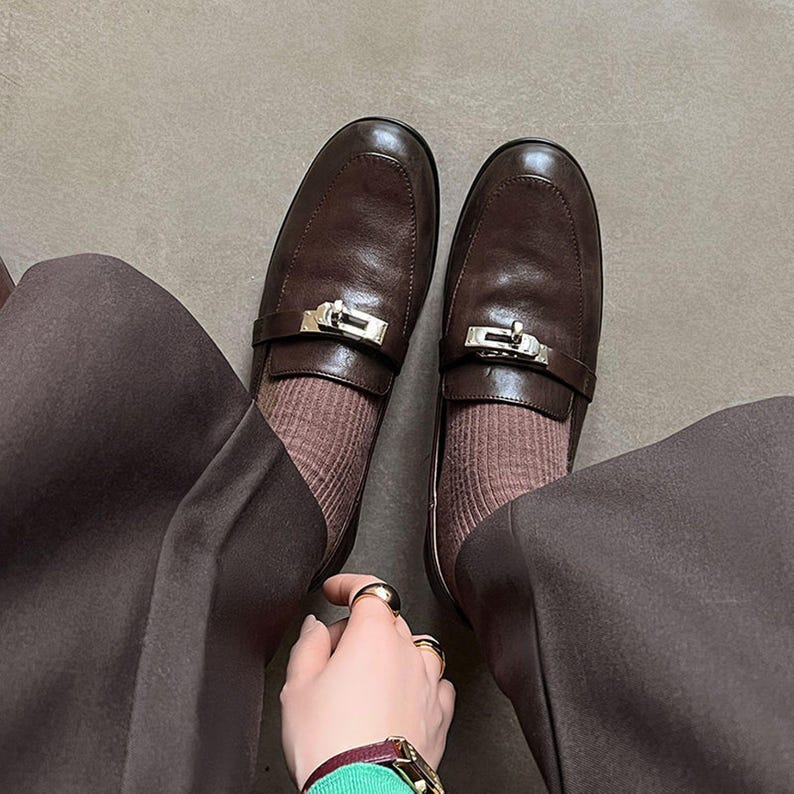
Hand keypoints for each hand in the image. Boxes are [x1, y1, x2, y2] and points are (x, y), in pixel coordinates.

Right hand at [280, 573, 455, 788]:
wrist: (361, 793)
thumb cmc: (330, 744)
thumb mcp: (297, 687)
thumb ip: (307, 645)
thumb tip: (314, 628)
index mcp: (373, 635)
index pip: (367, 588)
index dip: (347, 584)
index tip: (335, 590)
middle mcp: (407, 652)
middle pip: (387, 619)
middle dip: (359, 627)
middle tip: (332, 653)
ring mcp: (428, 683)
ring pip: (416, 647)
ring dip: (393, 652)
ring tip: (368, 676)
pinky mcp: (439, 715)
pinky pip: (436, 683)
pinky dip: (418, 682)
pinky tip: (400, 695)